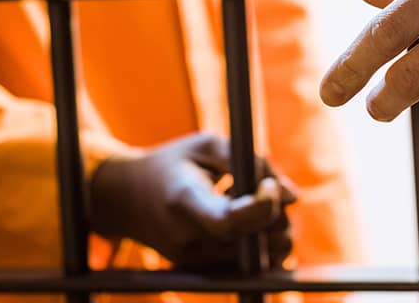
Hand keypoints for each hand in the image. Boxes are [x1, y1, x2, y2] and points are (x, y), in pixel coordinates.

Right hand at [90, 133, 296, 271]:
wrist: (126, 200)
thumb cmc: (173, 164)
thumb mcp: (206, 145)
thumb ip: (253, 163)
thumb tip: (293, 197)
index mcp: (182, 199)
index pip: (230, 220)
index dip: (264, 204)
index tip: (270, 184)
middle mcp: (185, 239)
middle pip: (253, 244)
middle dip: (277, 218)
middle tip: (269, 190)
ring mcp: (192, 263)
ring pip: (259, 261)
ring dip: (272, 234)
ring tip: (253, 206)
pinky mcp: (200, 274)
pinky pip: (248, 268)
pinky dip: (259, 246)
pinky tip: (246, 224)